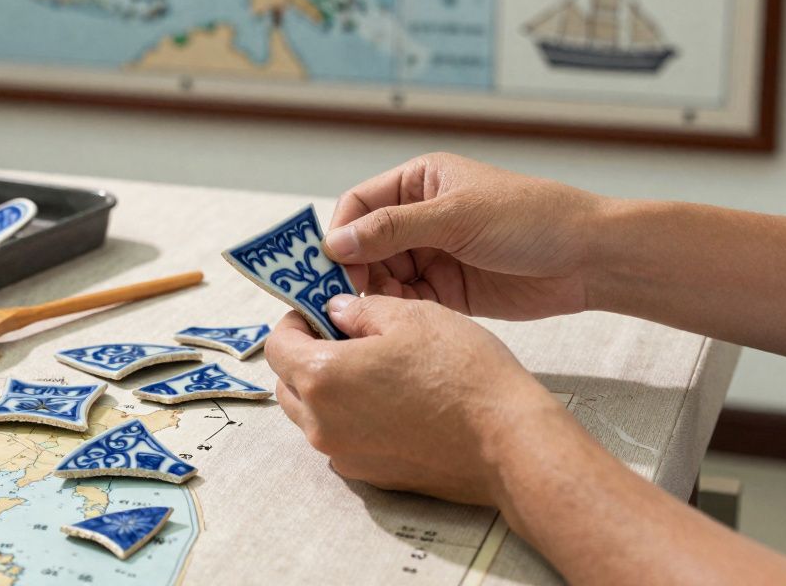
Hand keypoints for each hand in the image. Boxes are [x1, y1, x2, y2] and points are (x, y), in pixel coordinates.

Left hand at [266, 294, 570, 505]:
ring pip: (312, 415)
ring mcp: (344, 455)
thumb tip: (335, 311)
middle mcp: (322, 424)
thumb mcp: (411, 316)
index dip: (295, 321)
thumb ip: (360, 309)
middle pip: (288, 383)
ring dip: (326, 389)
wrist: (508, 443)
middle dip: (306, 355)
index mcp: (323, 378)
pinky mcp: (369, 475)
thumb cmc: (463, 374)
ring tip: (371, 367)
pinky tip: (391, 400)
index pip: (277, 346)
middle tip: (345, 335)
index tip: (318, 310)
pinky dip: (350, 417)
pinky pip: (341, 438)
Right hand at [324, 153, 605, 320]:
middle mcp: (420, 217)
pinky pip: (408, 303)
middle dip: (353, 273)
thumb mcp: (456, 217)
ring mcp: (433, 255)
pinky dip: (400, 314)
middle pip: (364, 247)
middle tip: (342, 301)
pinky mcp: (448, 291)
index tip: (329, 267)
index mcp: (419, 182)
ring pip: (382, 279)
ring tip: (377, 316)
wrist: (589, 259)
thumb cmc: (531, 218)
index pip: (359, 205)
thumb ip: (392, 229)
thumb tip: (334, 241)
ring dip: (376, 297)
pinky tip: (402, 323)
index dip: (340, 234)